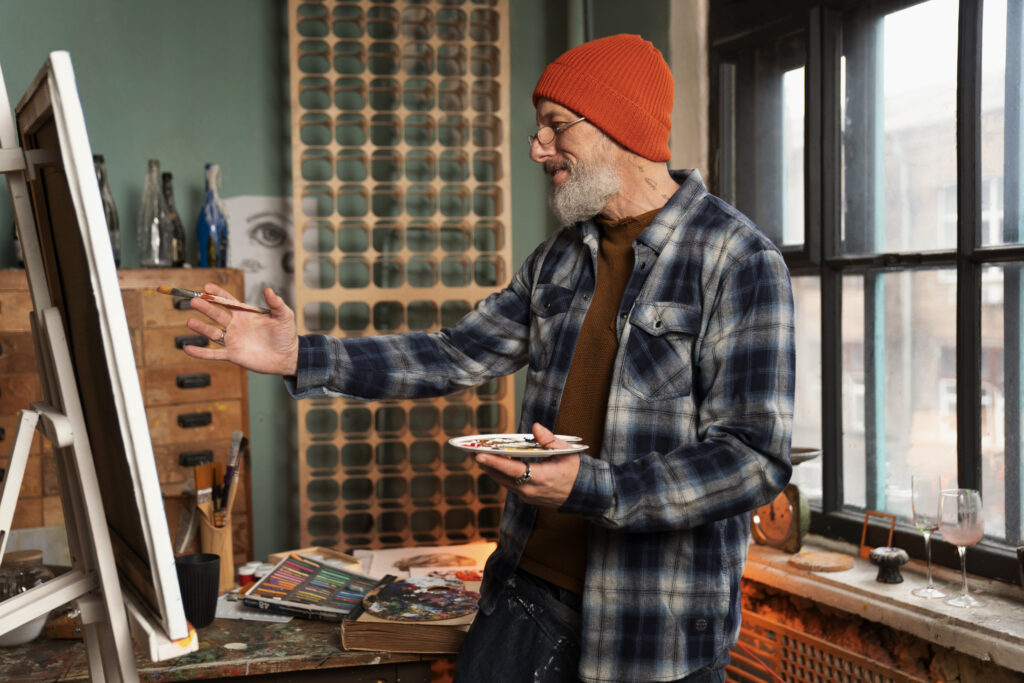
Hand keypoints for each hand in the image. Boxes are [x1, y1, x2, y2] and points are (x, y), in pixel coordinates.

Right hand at [183, 283, 299, 374]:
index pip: (228, 301)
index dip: (217, 293)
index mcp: (245, 314)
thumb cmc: (286, 335)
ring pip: (212, 333)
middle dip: (205, 307)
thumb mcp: (284, 316)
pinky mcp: (232, 354)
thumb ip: (276, 303)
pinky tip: (188, 349)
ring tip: (190, 322)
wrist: (287, 357)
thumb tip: (269, 290)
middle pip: (216, 314)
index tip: (207, 287)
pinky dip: (200, 352)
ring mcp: (233, 340)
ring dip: (201, 328)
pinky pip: (213, 354)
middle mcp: (236, 325)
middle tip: (194, 301)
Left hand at [473, 423, 580, 506]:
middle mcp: (530, 490)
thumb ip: (550, 440)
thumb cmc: (575, 471)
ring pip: (503, 481)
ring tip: (476, 454)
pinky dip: (500, 473)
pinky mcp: (526, 497)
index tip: (479, 455)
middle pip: (501, 476)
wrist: (583, 495)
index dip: (494, 462)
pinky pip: (509, 484)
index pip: (512, 470)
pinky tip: (493, 463)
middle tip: (470, 450)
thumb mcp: (567, 453)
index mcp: (541, 478)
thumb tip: (535, 427)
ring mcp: (527, 496)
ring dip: (490, 468)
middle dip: (485, 463)